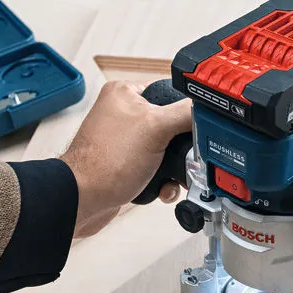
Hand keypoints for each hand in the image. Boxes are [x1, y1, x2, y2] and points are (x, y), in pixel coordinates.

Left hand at [60, 81, 191, 237]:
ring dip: (173, 169)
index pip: (169, 92)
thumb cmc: (106, 162)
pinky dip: (162, 181)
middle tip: (185, 158)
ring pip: (166, 151)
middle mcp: (123, 114)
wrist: (84, 200)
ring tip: (169, 177)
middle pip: (171, 126)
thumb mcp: (155, 128)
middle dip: (181, 148)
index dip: (184, 111)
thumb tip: (209, 109)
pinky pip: (156, 169)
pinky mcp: (126, 165)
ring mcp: (124, 142)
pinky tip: (160, 188)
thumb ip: (184, 113)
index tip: (194, 127)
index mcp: (125, 94)